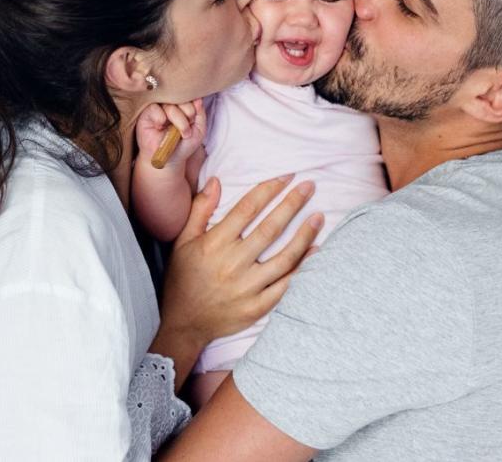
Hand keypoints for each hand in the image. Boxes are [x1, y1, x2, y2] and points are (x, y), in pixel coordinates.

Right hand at [135, 99, 206, 169]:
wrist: (168, 160)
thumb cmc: (183, 145)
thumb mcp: (199, 131)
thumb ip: (200, 114)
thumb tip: (197, 99)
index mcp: (183, 104)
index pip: (190, 96)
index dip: (194, 109)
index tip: (192, 123)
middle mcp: (171, 103)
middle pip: (181, 99)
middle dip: (188, 114)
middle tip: (186, 131)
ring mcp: (159, 107)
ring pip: (170, 105)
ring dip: (178, 120)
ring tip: (177, 133)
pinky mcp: (146, 113)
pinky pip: (154, 108)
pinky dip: (160, 118)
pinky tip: (160, 127)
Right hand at [158, 174, 321, 348]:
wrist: (183, 324)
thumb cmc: (183, 279)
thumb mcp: (182, 241)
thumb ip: (200, 210)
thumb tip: (217, 181)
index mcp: (215, 244)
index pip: (248, 208)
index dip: (269, 189)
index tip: (287, 176)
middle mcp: (233, 263)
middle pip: (271, 228)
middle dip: (293, 204)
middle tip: (310, 187)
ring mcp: (247, 287)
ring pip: (285, 257)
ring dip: (305, 234)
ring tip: (318, 216)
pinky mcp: (257, 307)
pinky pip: (286, 285)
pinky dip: (303, 267)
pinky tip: (315, 251)